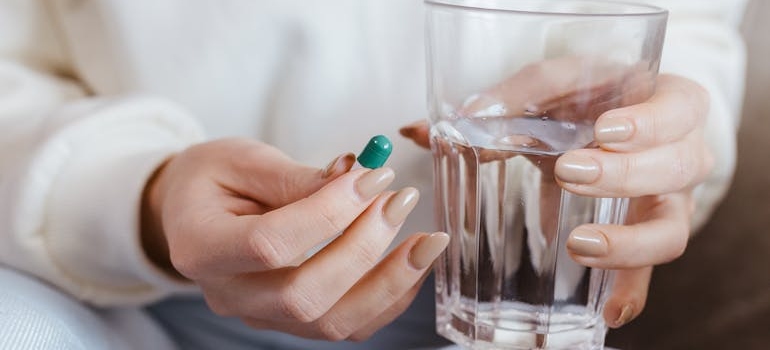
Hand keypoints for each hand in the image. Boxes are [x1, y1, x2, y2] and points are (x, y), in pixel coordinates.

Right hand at [140, 138, 448, 339]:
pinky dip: (388, 299)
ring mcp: (261, 315)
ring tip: (428, 241)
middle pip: (305, 296)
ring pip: (332, 323)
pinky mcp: (290, 319)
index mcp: (202, 247)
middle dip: (365, 248)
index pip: (270, 245)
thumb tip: (357, 181)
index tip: (372, 176)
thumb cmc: (213, 178)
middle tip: (400, 200)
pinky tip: (413, 264)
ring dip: (389, 283)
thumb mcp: (242, 159)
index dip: (328, 213)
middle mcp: (229, 294)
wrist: (193, 211)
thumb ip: (294, 176)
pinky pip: (346, 325)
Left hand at [401, 73, 711, 327]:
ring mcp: (668, 200)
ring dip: (629, 243)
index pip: (676, 107)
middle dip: (624, 174)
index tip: (604, 129)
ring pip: (672, 228)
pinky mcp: (648, 234)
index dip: (648, 121)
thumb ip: (495, 105)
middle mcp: (679, 153)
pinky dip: (630, 292)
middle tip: (570, 172)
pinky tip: (608, 311)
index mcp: (663, 101)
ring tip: (579, 246)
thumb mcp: (550, 89)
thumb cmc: (588, 100)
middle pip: (678, 168)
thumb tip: (415, 131)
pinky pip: (651, 271)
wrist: (617, 120)